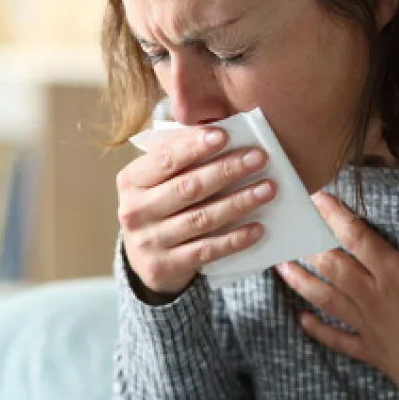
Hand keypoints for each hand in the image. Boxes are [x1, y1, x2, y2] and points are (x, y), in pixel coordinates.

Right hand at [118, 127, 275, 300]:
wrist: (144, 258)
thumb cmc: (159, 203)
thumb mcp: (157, 179)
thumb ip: (180, 156)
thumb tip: (220, 132)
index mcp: (131, 181)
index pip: (164, 159)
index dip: (193, 146)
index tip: (224, 135)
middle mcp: (134, 211)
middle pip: (188, 187)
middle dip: (226, 170)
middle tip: (258, 157)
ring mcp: (149, 242)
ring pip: (202, 218)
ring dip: (239, 202)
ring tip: (267, 189)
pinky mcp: (166, 267)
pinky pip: (207, 250)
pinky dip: (235, 239)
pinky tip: (258, 227)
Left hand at [276, 187, 398, 399]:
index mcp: (394, 275)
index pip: (357, 237)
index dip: (335, 215)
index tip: (316, 197)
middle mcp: (372, 296)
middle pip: (333, 266)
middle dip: (310, 245)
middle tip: (289, 228)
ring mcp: (367, 324)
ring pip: (326, 298)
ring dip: (302, 282)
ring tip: (281, 267)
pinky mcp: (369, 350)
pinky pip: (337, 338)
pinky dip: (318, 329)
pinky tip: (302, 320)